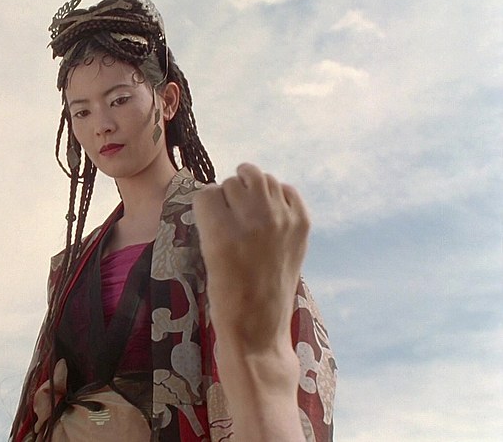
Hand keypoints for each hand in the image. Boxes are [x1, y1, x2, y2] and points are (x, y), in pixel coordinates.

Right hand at [193, 163, 309, 352]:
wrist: (259, 329)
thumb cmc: (224, 298)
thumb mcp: (206, 256)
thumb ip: (211, 223)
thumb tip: (220, 196)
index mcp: (222, 232)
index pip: (207, 193)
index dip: (206, 206)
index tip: (208, 218)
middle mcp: (253, 220)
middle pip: (233, 182)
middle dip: (228, 196)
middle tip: (229, 216)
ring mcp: (282, 221)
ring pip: (261, 178)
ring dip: (251, 189)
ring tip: (249, 208)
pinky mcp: (302, 225)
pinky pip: (286, 190)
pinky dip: (277, 196)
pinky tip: (270, 213)